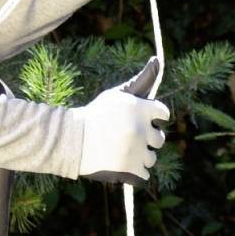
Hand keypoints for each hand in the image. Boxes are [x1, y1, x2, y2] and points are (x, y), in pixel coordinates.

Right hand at [73, 58, 169, 186]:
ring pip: (151, 158)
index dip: (152, 118)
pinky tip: (120, 163)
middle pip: (159, 139)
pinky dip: (134, 172)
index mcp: (141, 109)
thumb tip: (157, 60)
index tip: (137, 121)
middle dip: (145, 139)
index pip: (163, 114)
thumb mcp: (117, 95)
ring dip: (139, 156)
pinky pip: (144, 175)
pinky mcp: (130, 169)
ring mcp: (136, 151)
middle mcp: (142, 130)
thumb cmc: (96, 115)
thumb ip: (140, 81)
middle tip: (124, 137)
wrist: (71, 139)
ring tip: (119, 151)